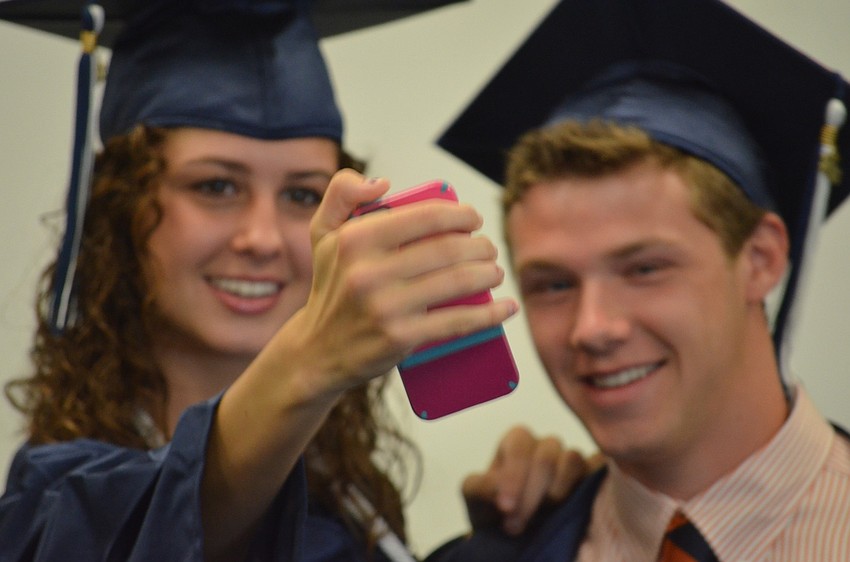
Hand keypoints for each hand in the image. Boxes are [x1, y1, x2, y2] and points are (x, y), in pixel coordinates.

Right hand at [282, 170, 518, 399]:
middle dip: (480, 246)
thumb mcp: (322, 233)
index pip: (424, 216)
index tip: (474, 220)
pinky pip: (457, 322)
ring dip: (488, 274)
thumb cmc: (331, 286)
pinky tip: (506, 307)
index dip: (460, 214)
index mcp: (355, 240)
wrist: (317, 351)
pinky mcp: (401, 338)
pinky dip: (489, 314)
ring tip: (495, 272)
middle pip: (447, 249)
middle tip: (488, 249)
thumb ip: (341, 192)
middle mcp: (368, 272)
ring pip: (457, 282)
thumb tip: (384, 183)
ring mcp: (386, 307)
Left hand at [462, 426, 593, 535]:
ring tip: (543, 516)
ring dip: (556, 492)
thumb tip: (498, 489)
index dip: (513, 477)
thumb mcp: (476, 498)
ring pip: (571, 460)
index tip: (505, 508)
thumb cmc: (493, 508)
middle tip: (515, 526)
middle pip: (545, 457)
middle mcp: (546, 445)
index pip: (519, 447)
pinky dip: (586, 486)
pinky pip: (596, 470)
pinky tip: (572, 507)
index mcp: (517, 441)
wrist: (513, 532)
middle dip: (529, 495)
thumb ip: (480, 488)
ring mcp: (570, 459)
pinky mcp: (591, 476)